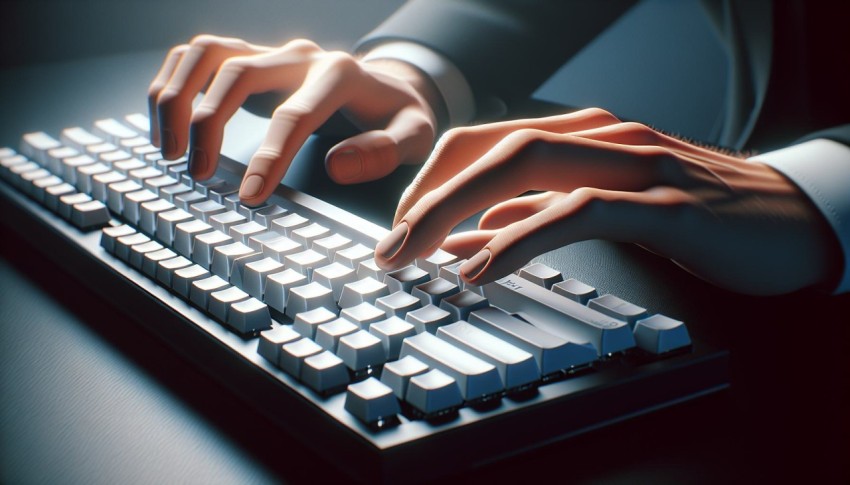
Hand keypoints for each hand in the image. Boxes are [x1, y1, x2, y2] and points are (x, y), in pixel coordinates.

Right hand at [148, 35, 438, 204]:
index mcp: (342, 75)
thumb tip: (336, 166)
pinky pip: (198, 56)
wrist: (390, 86)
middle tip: (197, 174)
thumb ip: (386, 151)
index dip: (269, 157)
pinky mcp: (251, 57)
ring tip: (167, 150)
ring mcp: (272, 52)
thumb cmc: (400, 118)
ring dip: (177, 97)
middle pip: (238, 73)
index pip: (295, 115)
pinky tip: (165, 123)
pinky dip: (173, 83)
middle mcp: (302, 56)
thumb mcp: (415, 136)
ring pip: (207, 53)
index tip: (249, 197)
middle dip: (208, 124)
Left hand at [375, 108, 839, 294]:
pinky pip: (582, 212)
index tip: (401, 228)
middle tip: (390, 250)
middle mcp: (602, 139)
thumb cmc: (691, 211)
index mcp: (581, 137)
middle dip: (430, 198)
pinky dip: (525, 237)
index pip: (483, 142)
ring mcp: (636, 165)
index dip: (432, 182)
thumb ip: (537, 216)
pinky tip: (486, 266)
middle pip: (493, 151)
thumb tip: (470, 239)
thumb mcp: (601, 208)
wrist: (787, 220)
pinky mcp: (667, 205)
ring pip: (528, 168)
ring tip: (416, 256)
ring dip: (459, 211)